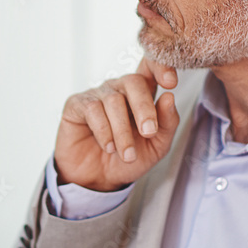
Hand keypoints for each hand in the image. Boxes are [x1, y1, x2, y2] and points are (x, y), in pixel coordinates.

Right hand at [54, 59, 178, 191]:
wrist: (99, 180)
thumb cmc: (128, 159)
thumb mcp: (156, 146)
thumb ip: (167, 123)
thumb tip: (169, 97)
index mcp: (142, 94)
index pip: (150, 67)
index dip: (160, 67)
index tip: (171, 83)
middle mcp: (119, 89)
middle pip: (134, 81)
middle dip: (144, 108)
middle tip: (149, 133)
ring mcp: (97, 95)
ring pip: (114, 100)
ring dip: (123, 131)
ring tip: (127, 154)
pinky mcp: (77, 104)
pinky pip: (92, 109)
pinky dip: (104, 131)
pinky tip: (108, 146)